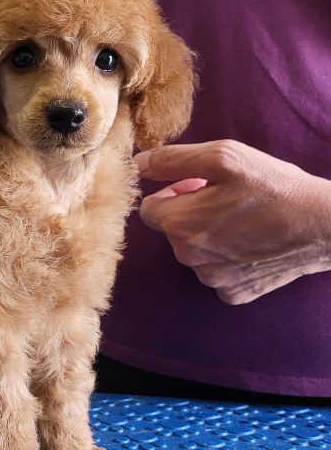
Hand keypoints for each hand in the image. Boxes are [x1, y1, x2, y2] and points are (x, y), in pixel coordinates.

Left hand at [134, 140, 330, 304]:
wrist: (323, 225)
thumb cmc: (273, 186)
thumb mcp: (223, 157)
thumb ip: (173, 159)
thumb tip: (137, 164)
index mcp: (180, 224)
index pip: (148, 208)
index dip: (171, 191)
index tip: (198, 184)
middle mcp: (189, 257)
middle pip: (171, 230)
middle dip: (189, 211)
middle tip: (225, 197)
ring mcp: (212, 279)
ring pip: (193, 251)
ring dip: (207, 234)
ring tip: (241, 218)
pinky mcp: (233, 293)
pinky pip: (215, 271)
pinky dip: (227, 257)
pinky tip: (250, 243)